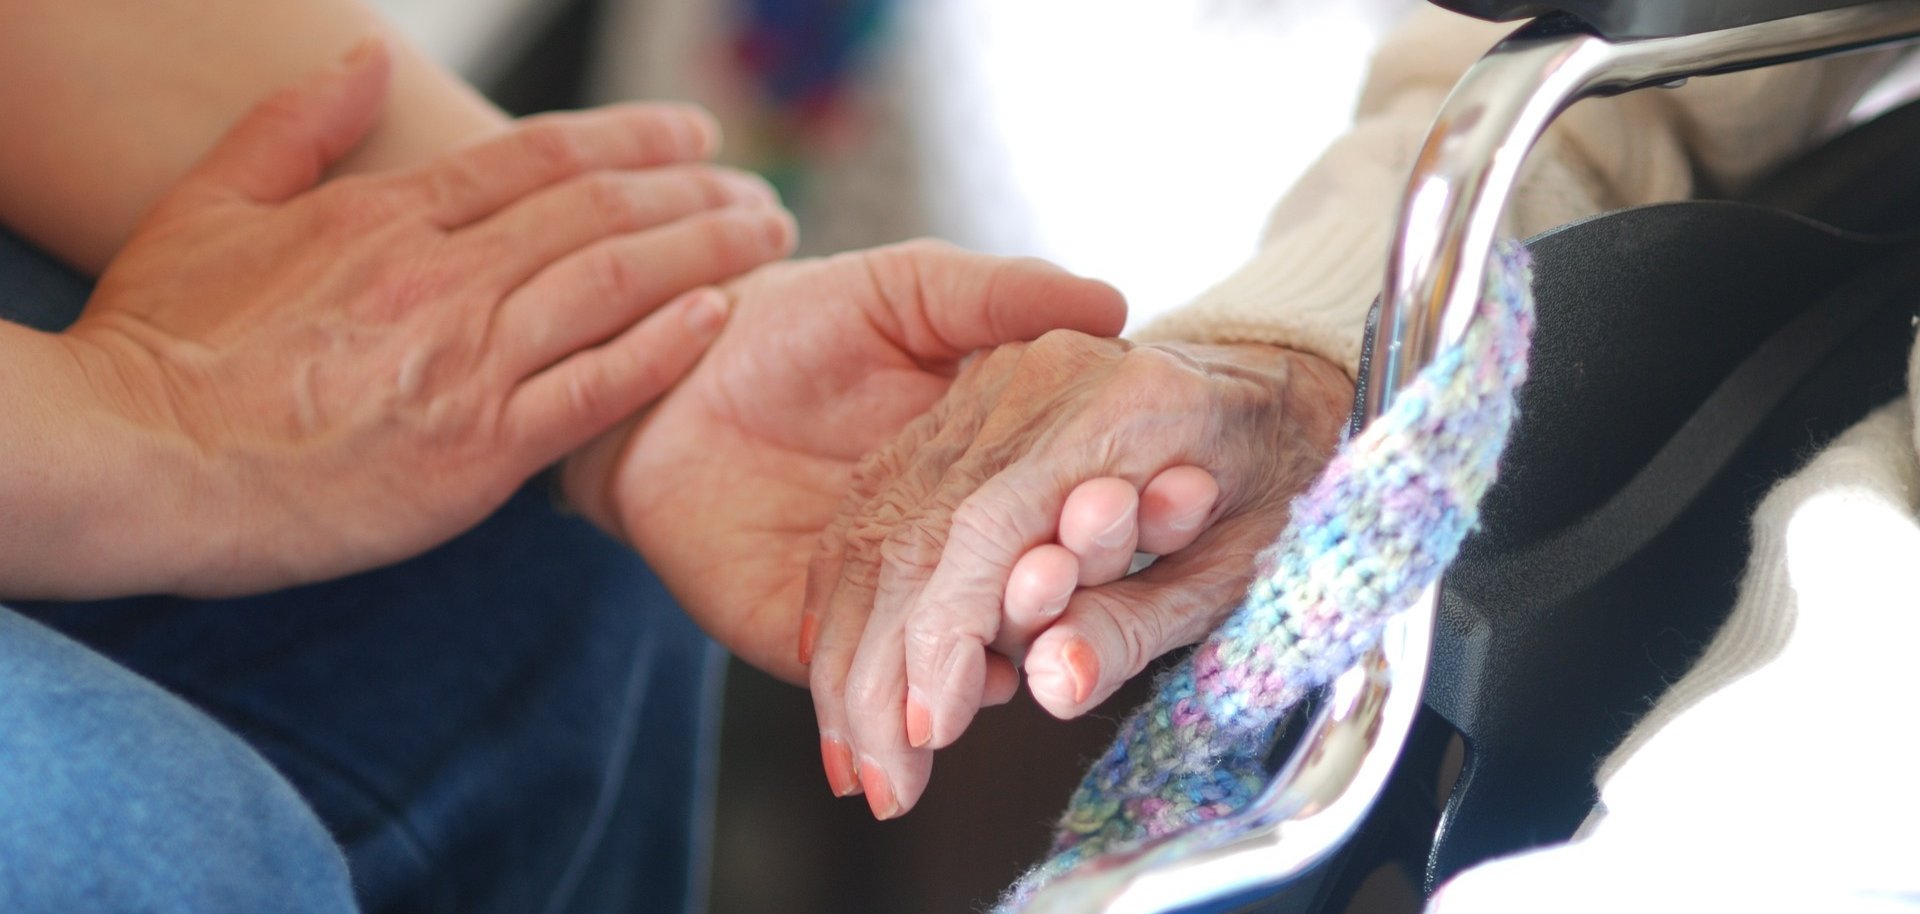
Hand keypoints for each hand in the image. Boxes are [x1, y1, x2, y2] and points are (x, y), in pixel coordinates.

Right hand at [13, 41, 793, 597]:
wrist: (134, 462)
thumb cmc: (161, 343)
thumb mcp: (209, 204)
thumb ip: (297, 127)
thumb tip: (369, 59)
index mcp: (387, 217)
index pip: (542, 155)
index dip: (634, 137)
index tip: (695, 136)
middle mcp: (442, 277)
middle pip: (601, 210)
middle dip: (695, 190)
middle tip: (758, 188)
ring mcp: (466, 363)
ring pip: (616, 284)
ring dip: (706, 250)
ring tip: (768, 234)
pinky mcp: (476, 452)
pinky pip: (596, 391)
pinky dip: (665, 349)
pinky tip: (720, 318)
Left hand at [559, 240, 1126, 681]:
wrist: (661, 370)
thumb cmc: (793, 317)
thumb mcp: (911, 289)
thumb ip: (1000, 296)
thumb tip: (1110, 301)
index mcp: (976, 473)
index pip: (1053, 514)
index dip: (1106, 511)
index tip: (1176, 499)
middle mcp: (937, 549)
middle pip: (1019, 595)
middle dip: (1066, 594)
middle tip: (1099, 573)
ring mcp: (874, 602)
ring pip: (955, 653)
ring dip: (1003, 659)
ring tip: (1049, 650)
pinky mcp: (797, 636)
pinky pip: (865, 681)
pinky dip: (918, 695)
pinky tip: (975, 686)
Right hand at [807, 335, 1352, 816]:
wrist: (1284, 380)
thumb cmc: (1282, 476)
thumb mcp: (1241, 567)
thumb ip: (1141, 623)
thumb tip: (1052, 684)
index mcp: (1125, 405)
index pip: (987, 526)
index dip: (942, 637)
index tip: (927, 729)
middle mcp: (1041, 378)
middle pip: (918, 529)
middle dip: (884, 668)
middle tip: (878, 776)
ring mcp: (994, 381)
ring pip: (883, 518)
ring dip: (854, 644)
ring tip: (852, 749)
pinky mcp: (966, 399)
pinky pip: (882, 496)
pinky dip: (851, 590)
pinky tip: (837, 664)